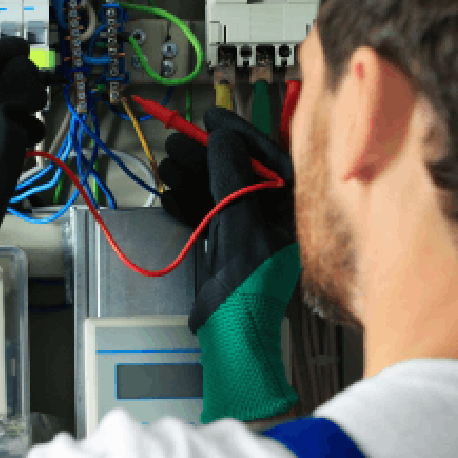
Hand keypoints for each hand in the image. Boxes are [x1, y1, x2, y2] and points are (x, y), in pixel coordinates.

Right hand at [159, 108, 299, 421]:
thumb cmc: (248, 292)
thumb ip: (231, 180)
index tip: (211, 118)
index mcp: (291, 212)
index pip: (270, 158)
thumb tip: (224, 139)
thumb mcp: (239, 226)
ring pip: (220, 193)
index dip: (239, 133)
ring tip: (167, 164)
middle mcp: (275, 220)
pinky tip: (169, 195)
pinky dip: (188, 205)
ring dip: (192, 178)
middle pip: (239, 173)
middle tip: (178, 141)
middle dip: (206, 156)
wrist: (233, 340)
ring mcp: (252, 235)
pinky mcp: (230, 251)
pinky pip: (209, 217)